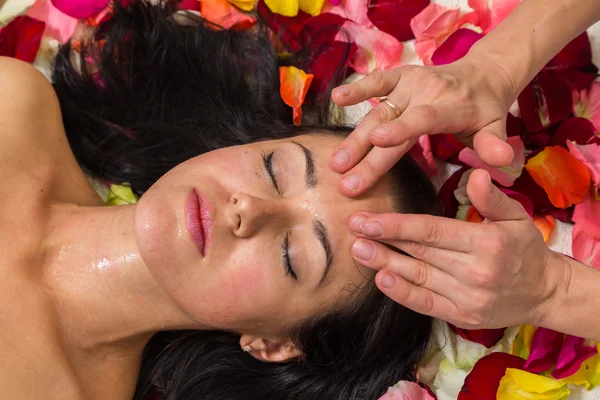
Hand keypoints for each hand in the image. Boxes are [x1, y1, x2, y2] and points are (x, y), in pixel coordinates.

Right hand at [330, 57, 516, 196]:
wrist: (482, 74)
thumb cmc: (484, 110)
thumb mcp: (495, 127)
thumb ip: (493, 144)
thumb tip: (503, 160)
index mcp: (452, 106)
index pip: (424, 118)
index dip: (400, 128)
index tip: (378, 142)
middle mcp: (428, 91)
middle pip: (392, 122)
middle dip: (367, 153)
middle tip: (345, 181)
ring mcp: (412, 82)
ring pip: (378, 110)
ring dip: (354, 136)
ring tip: (336, 162)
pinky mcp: (400, 76)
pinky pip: (377, 82)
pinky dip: (357, 90)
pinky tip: (337, 99)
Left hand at [347, 169, 566, 329]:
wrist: (546, 293)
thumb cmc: (526, 249)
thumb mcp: (516, 216)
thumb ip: (492, 197)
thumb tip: (476, 173)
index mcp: (485, 243)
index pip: (431, 231)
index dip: (396, 225)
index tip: (367, 218)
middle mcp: (475, 271)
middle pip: (418, 253)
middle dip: (382, 240)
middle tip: (352, 228)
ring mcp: (467, 297)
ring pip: (417, 278)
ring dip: (384, 264)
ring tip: (358, 251)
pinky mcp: (463, 316)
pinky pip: (426, 304)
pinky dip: (401, 294)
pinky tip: (380, 279)